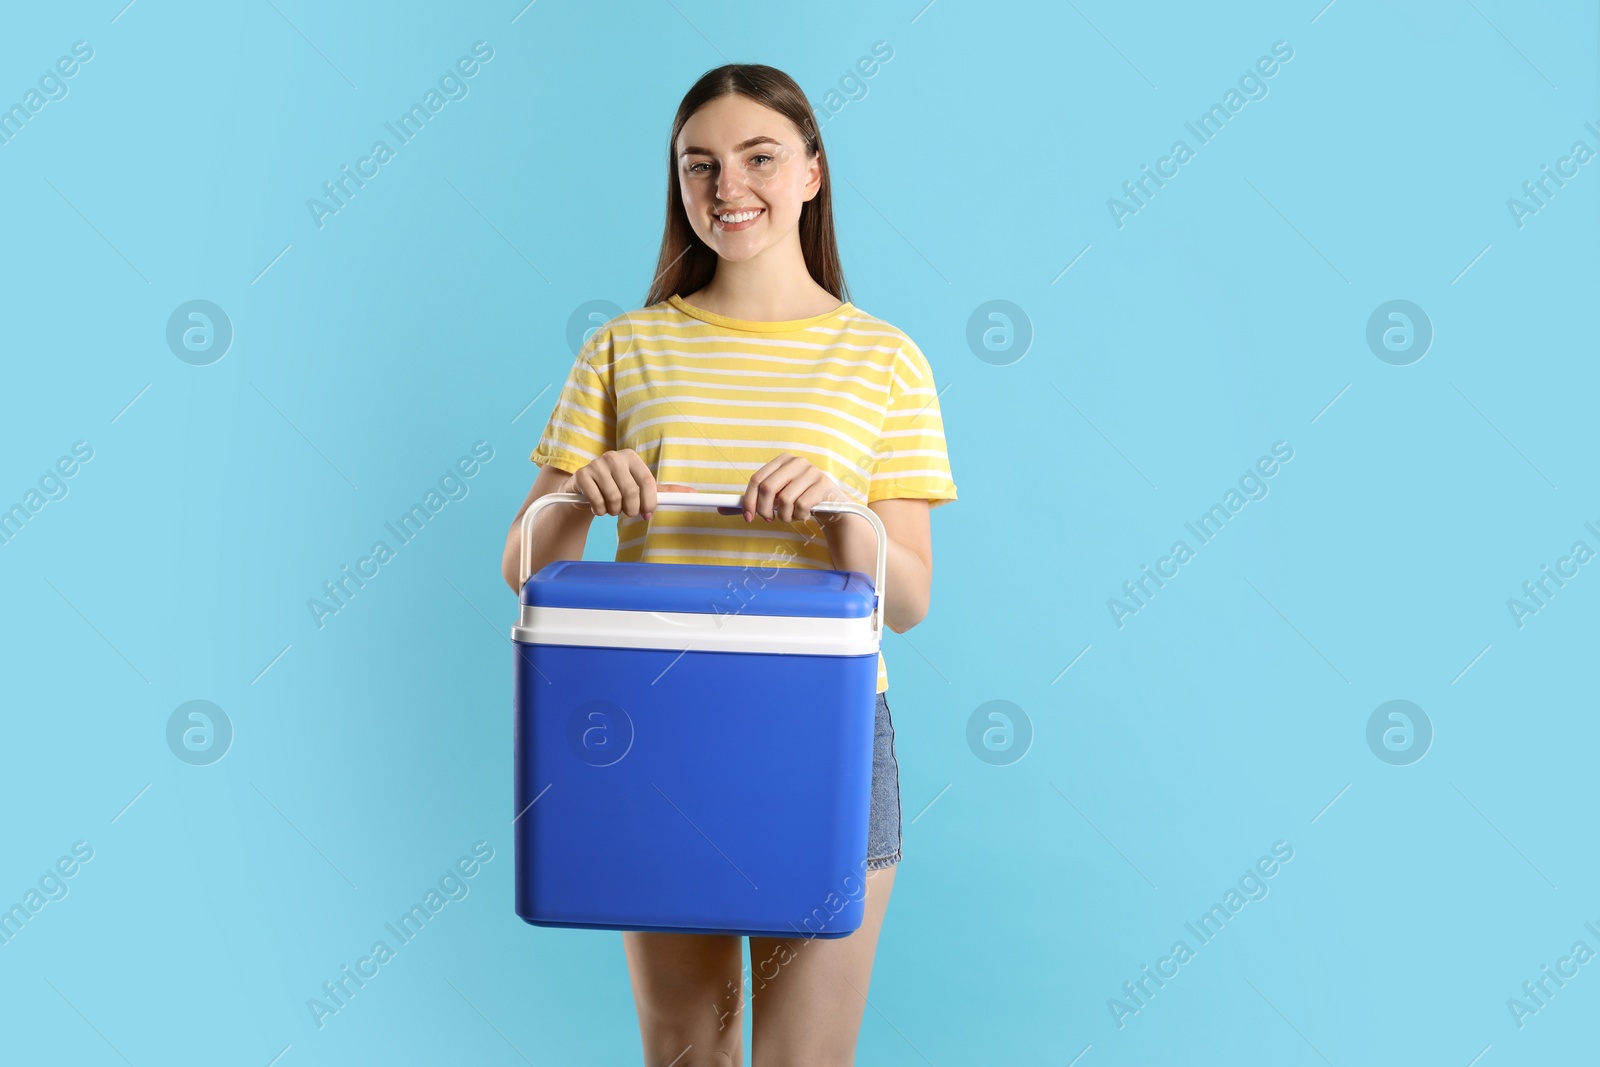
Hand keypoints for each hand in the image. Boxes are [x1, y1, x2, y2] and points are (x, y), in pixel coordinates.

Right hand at [568, 449, 696, 519]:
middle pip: (631, 492)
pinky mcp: (582, 475)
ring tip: (611, 508)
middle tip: (626, 512)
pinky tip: (598, 507)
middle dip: (631, 509)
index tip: (647, 513)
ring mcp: (596, 464)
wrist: (584, 489)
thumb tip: (692, 493)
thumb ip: (663, 491)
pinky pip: (597, 501)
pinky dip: (599, 511)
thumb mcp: (639, 487)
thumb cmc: (616, 487)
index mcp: (631, 457)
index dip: (650, 501)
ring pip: (613, 498)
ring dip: (614, 512)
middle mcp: (614, 457)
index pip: (647, 482)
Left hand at [739, 452, 847, 523]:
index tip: (748, 517)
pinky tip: (804, 514)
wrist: (831, 506)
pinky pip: (801, 506)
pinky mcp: (823, 484)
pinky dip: (799, 516)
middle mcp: (796, 461)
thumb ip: (751, 502)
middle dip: (764, 510)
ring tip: (791, 516)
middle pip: (768, 488)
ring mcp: (812, 471)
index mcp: (781, 460)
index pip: (756, 479)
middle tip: (770, 520)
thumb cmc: (798, 500)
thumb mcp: (774, 499)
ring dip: (784, 516)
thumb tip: (721, 509)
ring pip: (785, 500)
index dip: (749, 501)